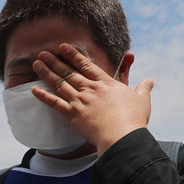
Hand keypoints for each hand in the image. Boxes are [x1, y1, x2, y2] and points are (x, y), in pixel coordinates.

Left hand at [32, 43, 152, 155]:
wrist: (122, 136)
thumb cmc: (133, 120)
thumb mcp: (142, 100)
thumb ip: (143, 89)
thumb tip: (149, 81)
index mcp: (106, 83)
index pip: (87, 65)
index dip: (74, 55)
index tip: (63, 47)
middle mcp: (90, 89)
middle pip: (69, 72)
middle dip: (55, 61)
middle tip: (42, 53)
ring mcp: (80, 101)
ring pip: (59, 84)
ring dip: (47, 73)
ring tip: (36, 64)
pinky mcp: (73, 115)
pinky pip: (55, 103)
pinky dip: (43, 96)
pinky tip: (33, 90)